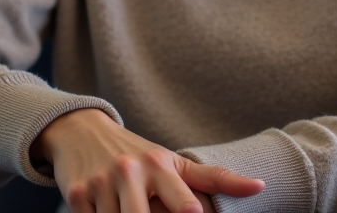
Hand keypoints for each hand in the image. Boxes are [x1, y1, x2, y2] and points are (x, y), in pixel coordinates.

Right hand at [32, 108, 263, 212]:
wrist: (82, 131)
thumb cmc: (138, 155)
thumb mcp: (175, 163)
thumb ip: (217, 179)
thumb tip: (261, 186)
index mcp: (160, 165)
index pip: (185, 207)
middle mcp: (131, 171)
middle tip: (148, 209)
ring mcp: (101, 183)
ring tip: (126, 205)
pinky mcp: (75, 195)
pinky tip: (105, 208)